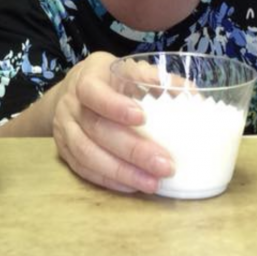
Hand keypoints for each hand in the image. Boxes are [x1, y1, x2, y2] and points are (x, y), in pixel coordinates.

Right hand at [51, 51, 174, 193]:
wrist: (70, 92)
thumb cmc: (108, 80)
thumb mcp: (127, 68)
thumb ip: (156, 78)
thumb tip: (193, 95)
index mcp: (87, 79)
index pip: (94, 92)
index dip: (114, 106)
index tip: (143, 118)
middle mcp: (71, 105)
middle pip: (96, 129)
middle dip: (132, 150)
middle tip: (165, 165)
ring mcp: (63, 130)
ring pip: (87, 154)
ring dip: (122, 172)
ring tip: (153, 183)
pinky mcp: (64, 152)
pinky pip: (83, 169)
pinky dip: (109, 180)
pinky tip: (133, 186)